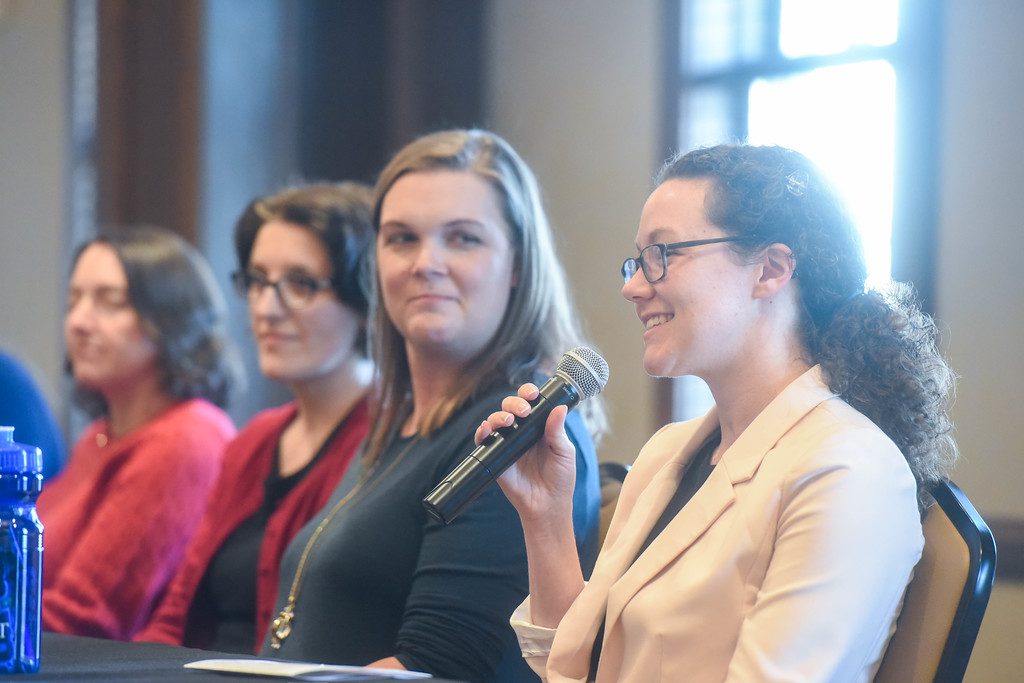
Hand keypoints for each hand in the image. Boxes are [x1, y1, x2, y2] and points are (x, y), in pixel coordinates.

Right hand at [474, 383, 577, 523]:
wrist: (547, 505)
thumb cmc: (560, 479)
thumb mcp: (564, 453)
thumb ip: (558, 431)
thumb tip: (558, 408)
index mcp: (540, 427)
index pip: (531, 403)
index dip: (529, 393)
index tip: (532, 394)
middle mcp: (522, 432)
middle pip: (510, 407)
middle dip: (514, 403)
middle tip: (523, 411)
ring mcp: (507, 443)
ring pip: (496, 420)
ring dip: (498, 416)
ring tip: (507, 422)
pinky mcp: (495, 456)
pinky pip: (484, 440)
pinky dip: (481, 431)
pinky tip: (486, 429)